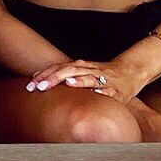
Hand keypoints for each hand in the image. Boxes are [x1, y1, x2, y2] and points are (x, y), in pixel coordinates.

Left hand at [25, 59, 144, 104]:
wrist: (131, 72)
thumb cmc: (101, 74)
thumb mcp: (82, 72)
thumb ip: (64, 75)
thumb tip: (39, 82)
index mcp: (80, 66)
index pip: (58, 68)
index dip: (44, 75)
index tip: (30, 84)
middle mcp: (90, 70)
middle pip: (70, 71)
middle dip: (54, 78)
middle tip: (39, 86)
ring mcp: (104, 79)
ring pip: (90, 78)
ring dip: (79, 80)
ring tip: (67, 83)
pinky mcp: (117, 90)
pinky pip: (109, 91)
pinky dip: (103, 92)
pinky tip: (96, 95)